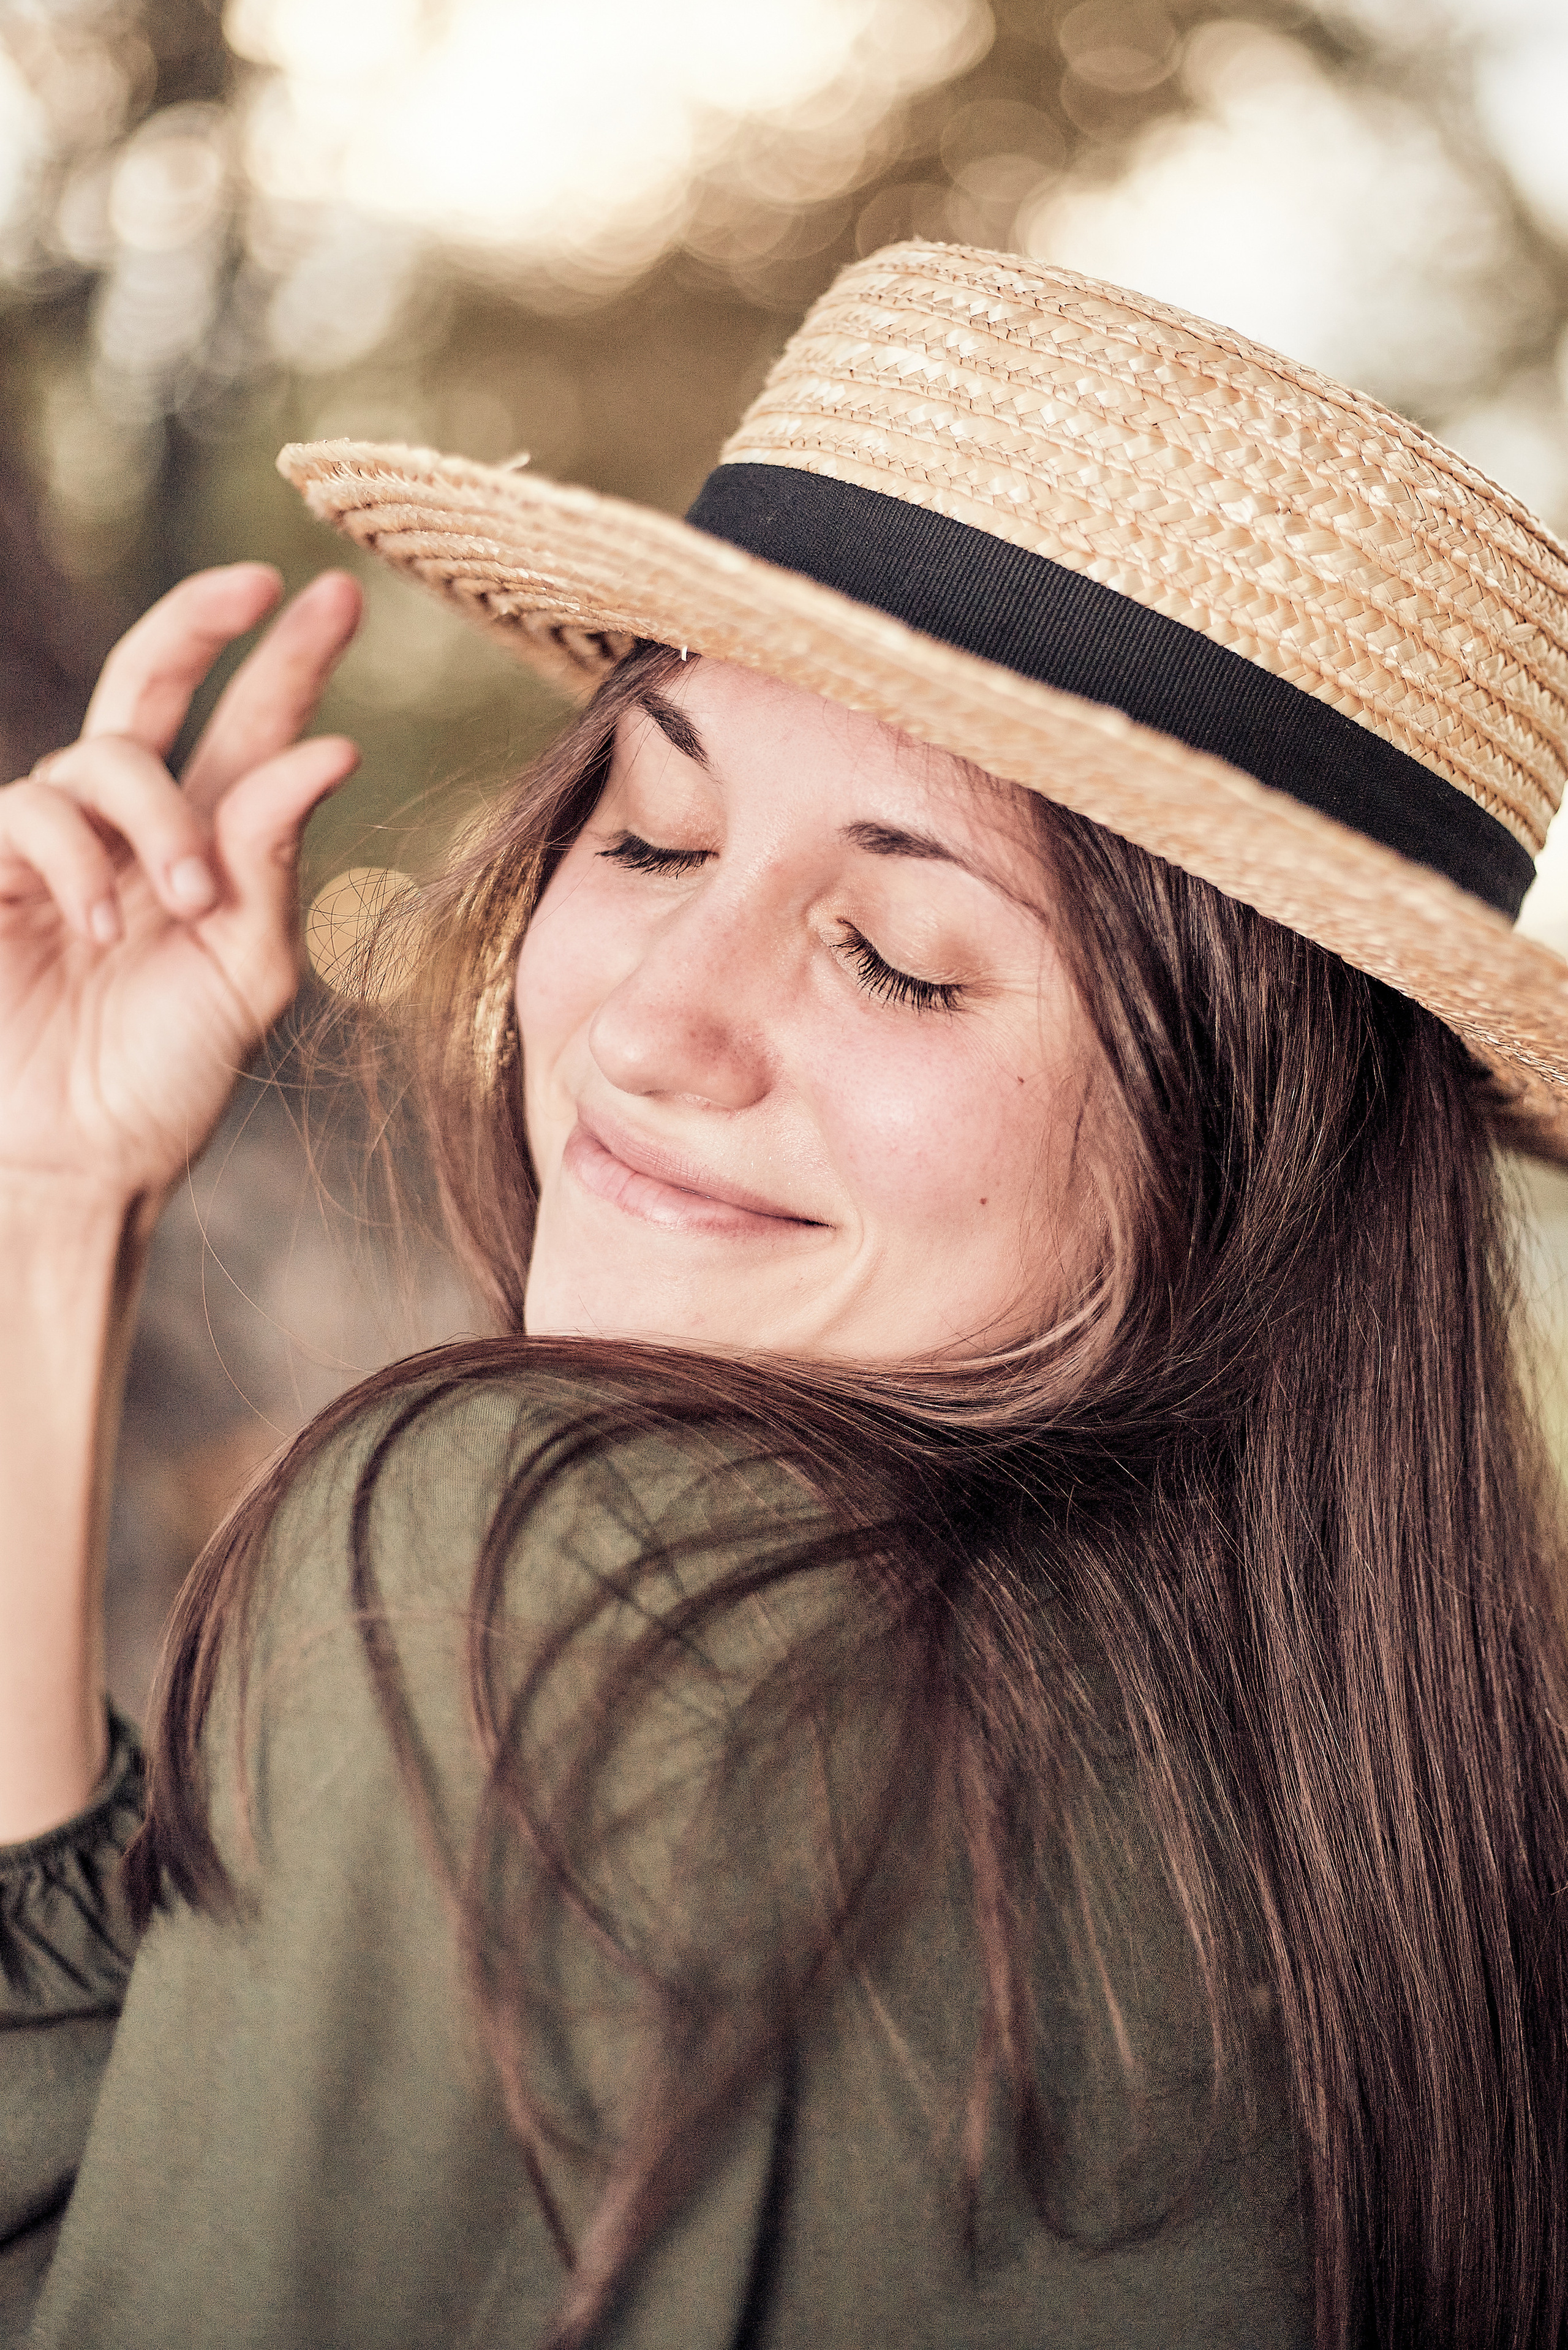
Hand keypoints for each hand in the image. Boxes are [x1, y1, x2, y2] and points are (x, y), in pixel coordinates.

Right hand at [0, 564, 361, 1208]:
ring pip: (100, 760)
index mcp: (205, 847)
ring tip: (183, 904)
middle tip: (257, 585)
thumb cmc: (168, 1074)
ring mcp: (54, 845)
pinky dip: (72, 859)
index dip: (284, 661)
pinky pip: (25, 813)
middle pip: (150, 684)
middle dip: (201, 622)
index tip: (336, 594)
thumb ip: (274, 863)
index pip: (246, 729)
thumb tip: (328, 748)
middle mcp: (129, 829)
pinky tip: (95, 925)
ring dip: (154, 820)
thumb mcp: (248, 972)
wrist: (81, 1157)